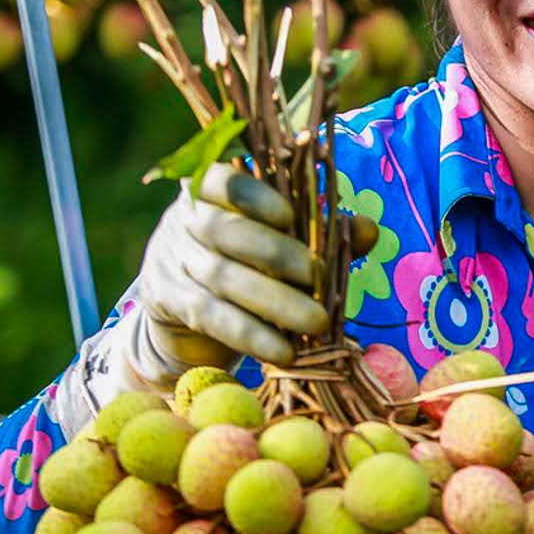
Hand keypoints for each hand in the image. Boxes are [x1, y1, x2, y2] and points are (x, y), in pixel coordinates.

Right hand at [133, 162, 328, 375]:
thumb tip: (368, 230)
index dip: (254, 195)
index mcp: (211, 192)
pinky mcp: (165, 301)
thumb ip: (321, 232)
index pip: (222, 181)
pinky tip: (284, 352)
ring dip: (273, 301)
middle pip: (224, 230)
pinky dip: (251, 335)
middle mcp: (183, 221)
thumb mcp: (280, 243)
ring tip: (316, 323)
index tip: (289, 215)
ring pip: (222, 278)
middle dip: (274, 252)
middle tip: (315, 274)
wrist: (186, 320)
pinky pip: (211, 316)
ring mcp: (170, 260)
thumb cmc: (245, 265)